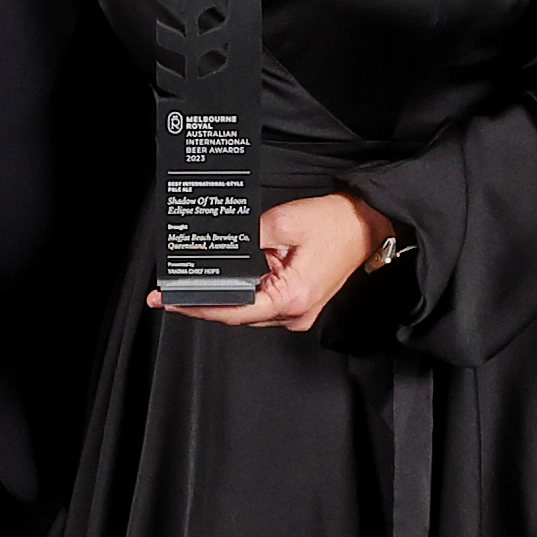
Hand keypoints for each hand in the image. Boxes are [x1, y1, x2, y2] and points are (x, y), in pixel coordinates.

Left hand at [154, 192, 395, 335]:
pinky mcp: (298, 302)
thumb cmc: (335, 224)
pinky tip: (231, 274)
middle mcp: (294, 313)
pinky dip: (244, 289)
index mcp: (290, 298)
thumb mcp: (282, 222)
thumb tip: (220, 248)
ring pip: (247, 309)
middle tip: (171, 291)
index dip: (197, 307)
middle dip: (204, 301)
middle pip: (237, 314)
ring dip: (225, 294)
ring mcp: (297, 311)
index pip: (232, 311)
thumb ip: (247, 238)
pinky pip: (261, 301)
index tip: (170, 303)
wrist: (366, 223)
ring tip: (200, 278)